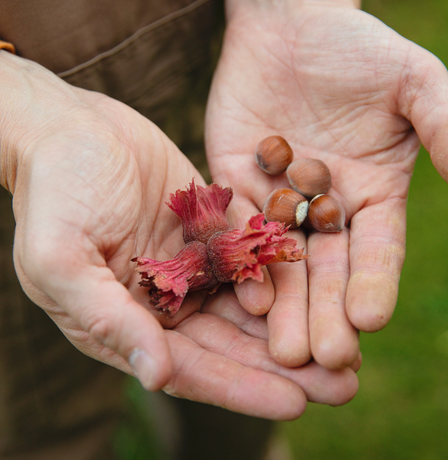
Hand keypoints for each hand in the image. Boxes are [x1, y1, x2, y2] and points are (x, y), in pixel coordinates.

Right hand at [0, 51, 358, 419]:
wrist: (71, 129)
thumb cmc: (54, 192)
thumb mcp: (62, 258)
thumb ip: (106, 317)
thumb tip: (156, 376)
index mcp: (127, 319)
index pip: (188, 366)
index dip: (238, 386)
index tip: (291, 402)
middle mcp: (166, 299)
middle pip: (231, 342)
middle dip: (283, 365)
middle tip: (341, 385)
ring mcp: (191, 262)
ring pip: (250, 303)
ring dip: (296, 324)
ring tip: (346, 346)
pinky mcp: (210, 227)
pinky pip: (253, 252)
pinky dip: (284, 270)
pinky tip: (323, 283)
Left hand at [205, 0, 447, 368]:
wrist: (288, 26)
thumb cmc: (355, 49)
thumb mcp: (414, 85)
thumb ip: (447, 129)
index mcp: (370, 196)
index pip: (374, 251)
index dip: (372, 284)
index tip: (369, 320)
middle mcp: (322, 210)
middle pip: (325, 271)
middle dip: (324, 314)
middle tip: (322, 359)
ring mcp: (275, 202)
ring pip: (280, 263)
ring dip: (283, 306)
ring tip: (283, 351)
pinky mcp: (233, 187)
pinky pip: (237, 230)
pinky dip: (242, 260)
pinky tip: (247, 294)